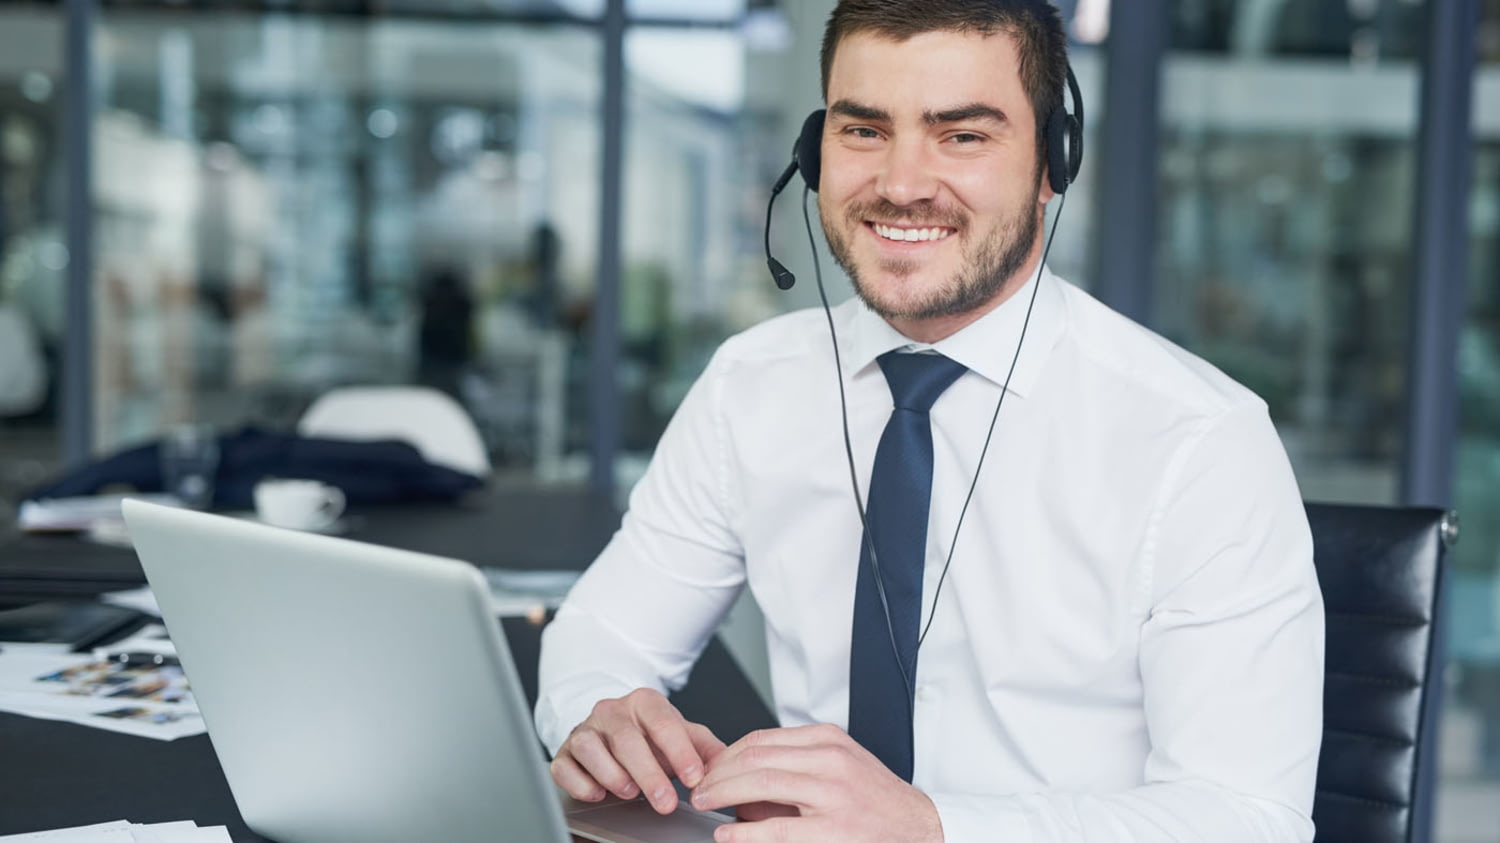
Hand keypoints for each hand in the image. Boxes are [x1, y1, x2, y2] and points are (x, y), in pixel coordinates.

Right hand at [550, 688, 725, 813]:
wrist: (612, 727)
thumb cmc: (649, 735)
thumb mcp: (682, 734)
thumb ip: (705, 746)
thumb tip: (729, 764)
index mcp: (645, 702)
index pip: (664, 723)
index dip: (680, 752)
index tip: (695, 779)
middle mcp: (612, 711)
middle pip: (627, 738)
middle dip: (648, 773)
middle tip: (666, 802)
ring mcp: (585, 729)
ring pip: (590, 746)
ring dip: (611, 773)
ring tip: (630, 793)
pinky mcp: (565, 751)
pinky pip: (563, 764)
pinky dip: (578, 782)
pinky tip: (596, 793)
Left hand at [690, 723, 942, 841]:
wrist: (921, 830)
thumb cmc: (877, 803)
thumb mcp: (838, 768)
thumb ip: (793, 769)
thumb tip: (739, 783)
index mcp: (828, 740)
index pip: (761, 739)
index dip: (726, 755)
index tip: (708, 769)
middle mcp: (831, 759)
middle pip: (755, 756)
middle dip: (717, 773)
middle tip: (697, 788)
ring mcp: (834, 793)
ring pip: (761, 782)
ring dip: (722, 793)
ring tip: (703, 804)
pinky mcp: (835, 830)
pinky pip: (777, 829)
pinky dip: (744, 833)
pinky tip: (728, 836)